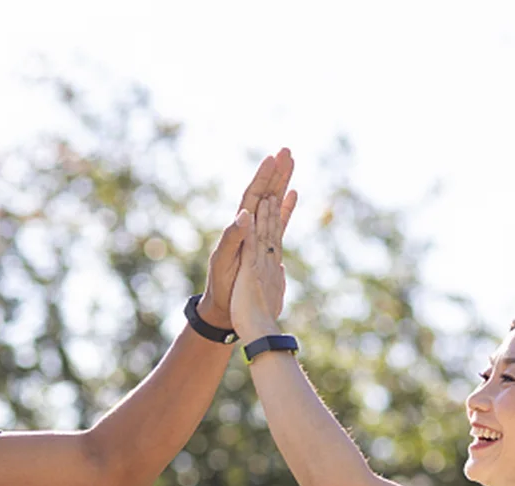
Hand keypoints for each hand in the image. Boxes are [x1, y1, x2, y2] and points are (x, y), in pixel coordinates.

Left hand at [198, 148, 297, 329]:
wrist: (224, 306)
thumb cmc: (221, 285)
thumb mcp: (223, 260)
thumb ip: (233, 237)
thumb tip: (246, 213)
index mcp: (239, 227)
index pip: (252, 195)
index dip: (262, 177)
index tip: (273, 158)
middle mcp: (249, 227)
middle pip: (264, 192)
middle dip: (275, 172)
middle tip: (287, 150)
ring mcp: (258, 235)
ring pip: (273, 202)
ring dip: (281, 182)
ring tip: (292, 162)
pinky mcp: (266, 246)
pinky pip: (279, 221)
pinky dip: (286, 207)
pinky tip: (293, 194)